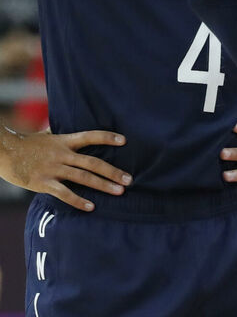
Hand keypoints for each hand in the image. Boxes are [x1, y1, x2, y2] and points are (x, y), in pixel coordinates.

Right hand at [0, 129, 130, 210]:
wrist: (4, 153)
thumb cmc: (26, 144)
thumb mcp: (46, 135)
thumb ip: (61, 135)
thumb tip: (69, 124)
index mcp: (64, 141)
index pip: (90, 136)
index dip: (107, 137)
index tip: (124, 140)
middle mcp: (62, 154)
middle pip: (92, 162)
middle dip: (113, 171)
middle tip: (129, 179)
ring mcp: (53, 169)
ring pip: (83, 178)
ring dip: (103, 185)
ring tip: (119, 191)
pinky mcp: (43, 183)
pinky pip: (64, 193)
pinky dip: (78, 200)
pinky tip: (91, 207)